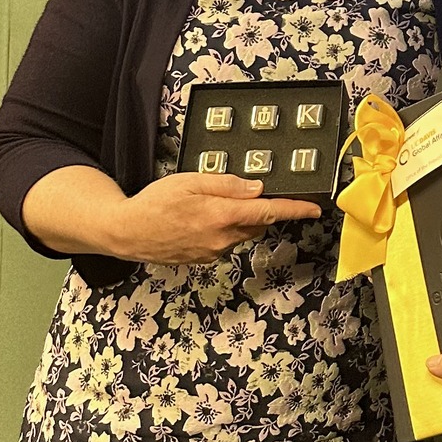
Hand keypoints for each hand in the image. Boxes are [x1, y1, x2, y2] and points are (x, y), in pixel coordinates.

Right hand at [113, 171, 319, 263]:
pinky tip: (201, 220)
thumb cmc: (155, 203)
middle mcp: (222, 239)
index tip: (315, 208)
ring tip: (212, 204)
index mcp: (222, 215)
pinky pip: (225, 242)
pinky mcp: (204, 259)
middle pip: (258, 222)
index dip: (295, 209)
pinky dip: (224, 229)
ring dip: (241, 218)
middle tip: (244, 192)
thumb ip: (227, 184)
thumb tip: (257, 188)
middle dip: (261, 208)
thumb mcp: (190, 181)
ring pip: (242, 232)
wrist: (127, 233)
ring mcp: (213, 252)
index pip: (269, 211)